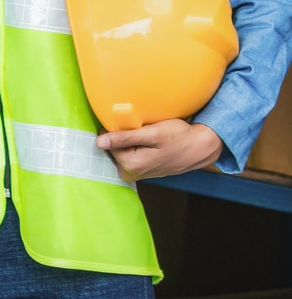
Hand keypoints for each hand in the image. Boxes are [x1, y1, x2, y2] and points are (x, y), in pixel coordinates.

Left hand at [97, 119, 224, 179]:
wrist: (199, 147)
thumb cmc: (179, 137)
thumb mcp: (152, 134)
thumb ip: (124, 138)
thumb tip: (98, 142)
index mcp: (130, 165)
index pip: (107, 141)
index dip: (118, 129)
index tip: (134, 124)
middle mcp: (131, 173)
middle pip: (113, 147)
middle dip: (124, 136)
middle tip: (144, 130)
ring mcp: (136, 173)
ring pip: (121, 150)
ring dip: (129, 141)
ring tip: (148, 137)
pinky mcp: (141, 170)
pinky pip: (129, 154)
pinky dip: (135, 146)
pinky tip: (149, 143)